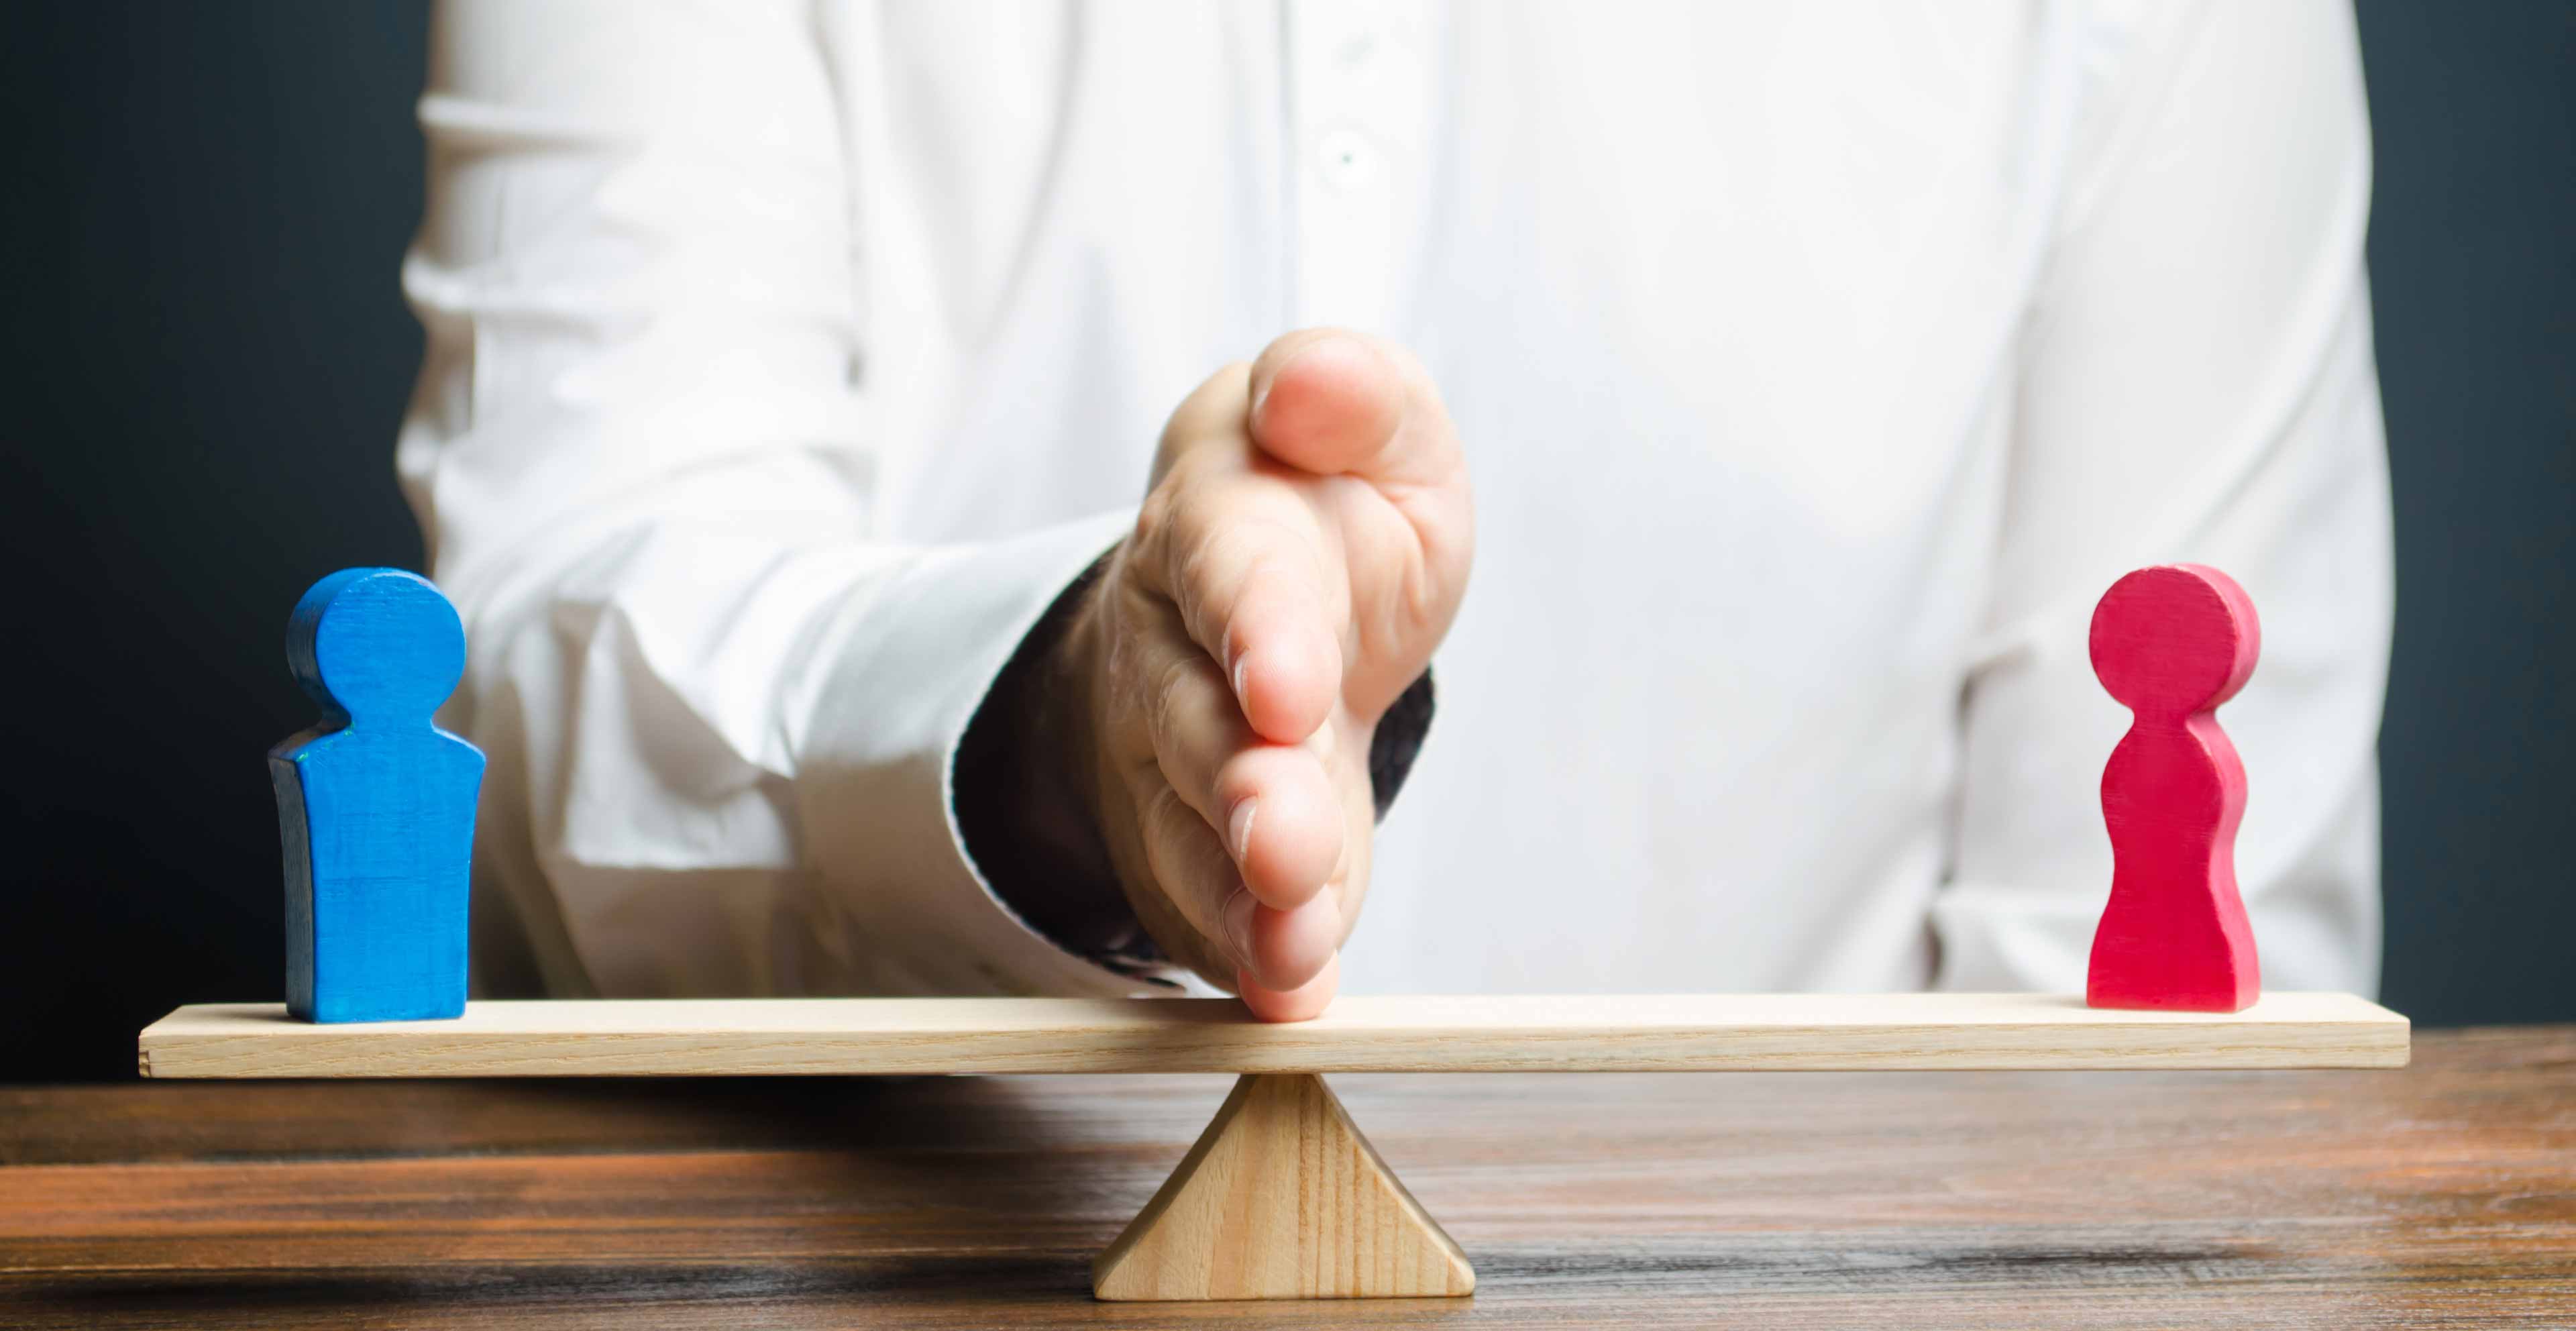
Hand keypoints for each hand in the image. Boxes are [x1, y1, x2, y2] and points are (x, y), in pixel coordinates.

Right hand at [1053, 330, 1472, 1018]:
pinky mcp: (1208, 854)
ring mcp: (1182, 762)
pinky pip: (1218, 913)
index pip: (1232, 568)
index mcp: (1222, 520)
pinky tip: (1291, 990)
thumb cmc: (1328, 510)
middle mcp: (1180, 649)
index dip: (1256, 628)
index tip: (1285, 684)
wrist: (1260, 610)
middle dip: (1244, 787)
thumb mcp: (1367, 428)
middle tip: (1283, 844)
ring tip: (1295, 938)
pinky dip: (1254, 958)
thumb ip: (1352, 397)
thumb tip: (1312, 384)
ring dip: (1246, 892)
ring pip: (1198, 831)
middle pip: (1200, 723)